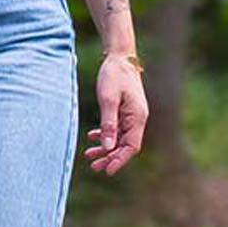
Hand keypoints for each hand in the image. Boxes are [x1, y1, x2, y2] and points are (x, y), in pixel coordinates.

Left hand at [85, 51, 148, 174]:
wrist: (119, 56)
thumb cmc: (114, 75)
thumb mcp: (108, 99)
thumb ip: (108, 124)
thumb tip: (108, 147)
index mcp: (137, 117)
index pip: (131, 147)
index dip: (119, 160)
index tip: (107, 170)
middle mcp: (137, 118)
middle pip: (126, 146)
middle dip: (110, 158)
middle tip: (94, 166)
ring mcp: (132, 115)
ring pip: (120, 138)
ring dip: (106, 148)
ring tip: (90, 155)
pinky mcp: (125, 110)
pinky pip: (117, 128)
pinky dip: (105, 135)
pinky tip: (92, 137)